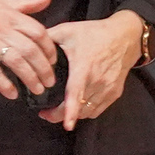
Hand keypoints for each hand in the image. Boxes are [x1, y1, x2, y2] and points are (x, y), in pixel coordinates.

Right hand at [0, 0, 56, 99]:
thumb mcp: (0, 0)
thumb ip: (24, 3)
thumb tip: (46, 0)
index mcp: (10, 15)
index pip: (38, 32)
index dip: (49, 48)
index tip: (53, 60)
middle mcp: (1, 28)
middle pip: (30, 50)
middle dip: (43, 69)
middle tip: (49, 81)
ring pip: (15, 62)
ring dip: (29, 78)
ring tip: (36, 89)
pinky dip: (3, 84)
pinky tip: (12, 93)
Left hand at [38, 10, 143, 129]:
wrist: (126, 36)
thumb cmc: (96, 33)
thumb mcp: (68, 30)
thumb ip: (47, 38)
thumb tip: (28, 45)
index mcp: (84, 67)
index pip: (76, 93)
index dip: (70, 110)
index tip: (66, 124)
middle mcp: (98, 81)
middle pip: (79, 108)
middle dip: (60, 116)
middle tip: (45, 114)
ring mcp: (108, 89)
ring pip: (88, 112)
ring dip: (73, 114)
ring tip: (58, 110)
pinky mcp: (114, 93)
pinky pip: (97, 110)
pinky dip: (85, 111)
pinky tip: (76, 106)